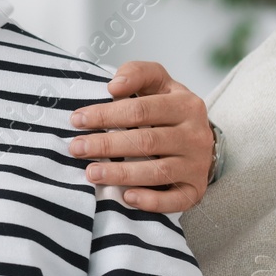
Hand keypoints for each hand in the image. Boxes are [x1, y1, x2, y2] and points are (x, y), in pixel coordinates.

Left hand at [67, 60, 213, 213]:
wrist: (200, 138)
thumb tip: (114, 85)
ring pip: (158, 172)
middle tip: (76, 148)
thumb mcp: (158, 83)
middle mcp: (195, 135)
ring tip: (90, 173)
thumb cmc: (167, 109)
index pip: (141, 109)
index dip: (106, 114)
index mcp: (186, 105)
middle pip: (146, 141)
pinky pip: (176, 200)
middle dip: (106, 145)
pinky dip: (152, 201)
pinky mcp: (196, 189)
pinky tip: (127, 197)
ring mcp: (197, 164)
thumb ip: (138, 74)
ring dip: (121, 174)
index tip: (77, 119)